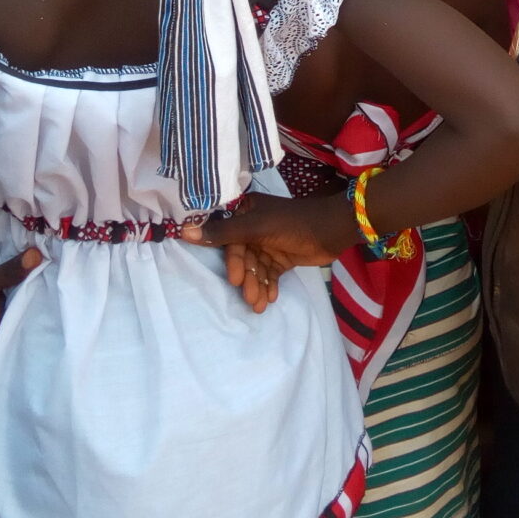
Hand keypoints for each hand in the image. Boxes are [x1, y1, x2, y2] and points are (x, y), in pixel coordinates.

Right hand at [182, 192, 354, 312]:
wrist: (334, 230)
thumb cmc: (294, 223)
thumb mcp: (257, 227)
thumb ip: (223, 232)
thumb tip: (184, 231)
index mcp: (246, 212)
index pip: (229, 239)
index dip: (231, 260)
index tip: (232, 279)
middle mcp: (254, 227)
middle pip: (243, 257)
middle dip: (247, 279)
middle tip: (249, 297)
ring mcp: (268, 243)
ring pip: (256, 268)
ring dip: (258, 286)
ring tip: (260, 305)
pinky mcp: (282, 257)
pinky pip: (269, 273)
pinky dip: (269, 286)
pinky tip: (270, 298)